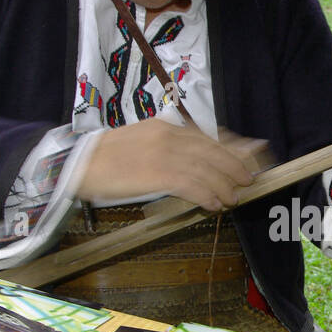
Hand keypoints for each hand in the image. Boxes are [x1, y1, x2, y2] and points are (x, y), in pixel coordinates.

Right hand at [75, 119, 266, 211]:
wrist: (79, 163)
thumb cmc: (107, 158)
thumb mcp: (142, 142)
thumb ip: (169, 147)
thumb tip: (195, 162)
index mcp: (165, 127)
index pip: (208, 135)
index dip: (233, 145)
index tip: (252, 152)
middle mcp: (169, 137)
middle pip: (214, 151)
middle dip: (235, 166)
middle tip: (249, 179)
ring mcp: (164, 154)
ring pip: (207, 169)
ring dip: (224, 185)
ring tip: (233, 197)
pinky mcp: (158, 174)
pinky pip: (193, 185)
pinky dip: (208, 195)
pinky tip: (214, 204)